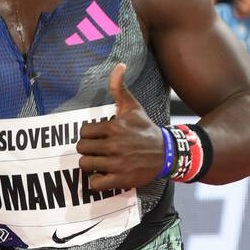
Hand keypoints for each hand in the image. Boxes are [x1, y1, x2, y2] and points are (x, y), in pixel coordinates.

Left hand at [76, 64, 163, 191]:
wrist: (166, 153)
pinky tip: (102, 176)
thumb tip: (119, 65)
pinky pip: (95, 184)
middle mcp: (114, 145)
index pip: (84, 132)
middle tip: (97, 151)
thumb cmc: (146, 129)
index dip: (88, 135)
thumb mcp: (133, 107)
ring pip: (85, 165)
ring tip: (98, 163)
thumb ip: (120, 88)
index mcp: (114, 127)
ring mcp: (117, 163)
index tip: (96, 138)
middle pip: (82, 149)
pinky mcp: (120, 179)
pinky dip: (95, 182)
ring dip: (90, 165)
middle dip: (87, 150)